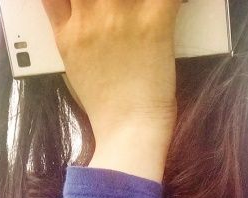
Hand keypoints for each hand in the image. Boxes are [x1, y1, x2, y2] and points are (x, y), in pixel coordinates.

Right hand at [41, 0, 179, 142]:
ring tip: (142, 5)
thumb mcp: (73, 67)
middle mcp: (90, 18)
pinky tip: (180, 4)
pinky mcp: (154, 23)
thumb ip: (67, 31)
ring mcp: (120, 18)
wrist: (129, 134)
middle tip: (116, 4)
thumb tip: (73, 13)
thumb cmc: (106, 109)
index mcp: (69, 31)